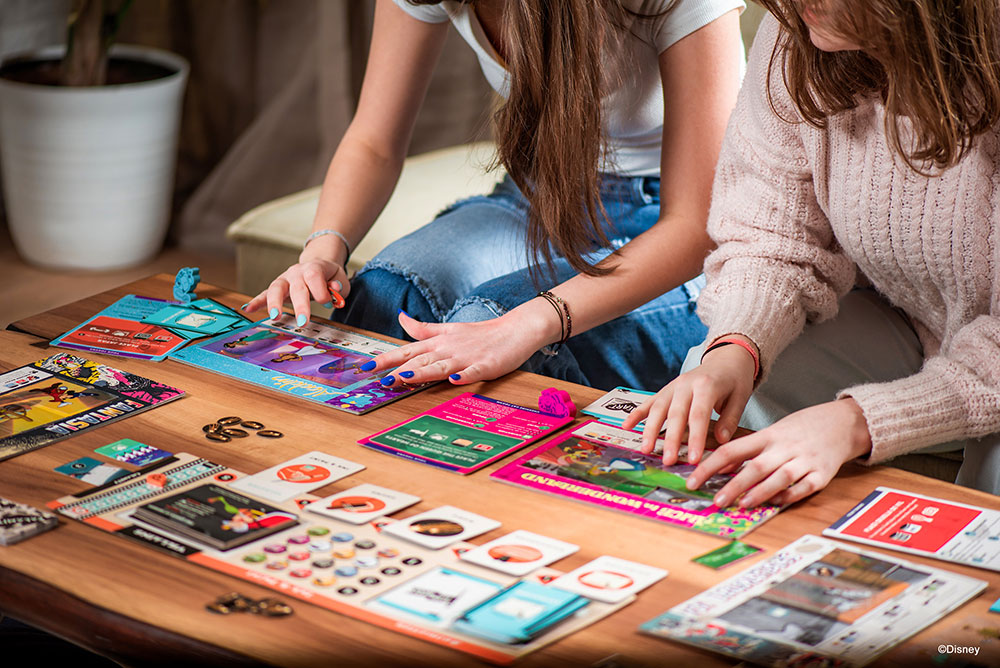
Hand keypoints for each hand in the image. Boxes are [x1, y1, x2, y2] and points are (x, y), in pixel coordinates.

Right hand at [243, 258, 349, 324]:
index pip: (314, 275)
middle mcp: (297, 272)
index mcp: (314, 267)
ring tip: (275, 317)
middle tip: (303, 322)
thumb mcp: (340, 278)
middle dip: (300, 305)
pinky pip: (265, 293)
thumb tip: (334, 289)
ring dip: (275, 302)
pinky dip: (257, 301)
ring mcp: (285, 279)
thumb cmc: (330, 277)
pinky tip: (248, 309)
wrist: (317, 266)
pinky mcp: (277, 288)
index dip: (321, 290)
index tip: (328, 303)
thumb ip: (339, 285)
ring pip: (277, 287)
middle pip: (297, 286)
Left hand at [366, 304, 555, 385]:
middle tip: (375, 378)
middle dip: (396, 369)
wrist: (515, 329)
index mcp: (438, 342)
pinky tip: (455, 379)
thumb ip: (423, 328)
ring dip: (422, 372)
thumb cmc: (481, 333)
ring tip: (403, 378)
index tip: (364, 367)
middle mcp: (448, 349)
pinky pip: (473, 371)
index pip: (407, 351)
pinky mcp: (486, 365)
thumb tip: (401, 317)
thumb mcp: (448, 329)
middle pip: (418, 360)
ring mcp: (467, 357)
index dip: (385, 359)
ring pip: (440, 366)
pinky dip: (464, 375)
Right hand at [621, 343, 755, 465]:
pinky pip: (649, 402)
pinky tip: (626, 426)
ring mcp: (673, 386)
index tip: (694, 459)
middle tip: (668, 461)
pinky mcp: (665, 389)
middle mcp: (686, 384)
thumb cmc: (734, 381)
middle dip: (671, 439)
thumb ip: (730, 420)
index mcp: (707, 386)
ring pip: (658, 409)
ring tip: (646, 450)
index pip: (699, 415)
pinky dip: (636, 414)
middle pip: (676, 414)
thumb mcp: (741, 397)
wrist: (726, 358)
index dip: (695, 438)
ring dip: (650, 430)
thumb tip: (721, 441)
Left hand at [684, 399, 872, 507]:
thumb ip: (749, 450)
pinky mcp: (822, 474)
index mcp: (767, 436)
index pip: (732, 450)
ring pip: (779, 477)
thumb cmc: (799, 429)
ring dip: (759, 492)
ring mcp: (805, 461)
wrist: (842, 422)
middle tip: (715, 501)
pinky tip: (775, 503)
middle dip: (733, 485)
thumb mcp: (772, 432)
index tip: (692, 480)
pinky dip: (790, 495)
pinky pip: (805, 487)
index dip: (710, 465)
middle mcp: (784, 448)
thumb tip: (721, 468)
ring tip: (741, 505)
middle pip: (755, 467)